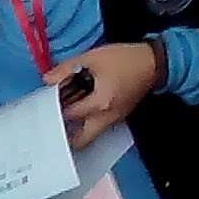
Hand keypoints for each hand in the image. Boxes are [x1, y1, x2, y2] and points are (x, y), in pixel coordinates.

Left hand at [48, 42, 162, 150]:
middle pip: (81, 140)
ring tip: (64, 114)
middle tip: (53, 122)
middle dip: (65, 135)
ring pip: (90, 135)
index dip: (54, 109)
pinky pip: (99, 126)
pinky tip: (80, 107)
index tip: (45, 103)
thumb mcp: (91, 58)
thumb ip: (66, 70)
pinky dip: (87, 122)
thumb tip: (47, 80)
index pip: (69, 115)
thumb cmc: (124, 59)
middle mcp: (107, 118)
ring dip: (76, 129)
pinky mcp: (119, 116)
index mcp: (100, 104)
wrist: (153, 62)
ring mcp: (115, 120)